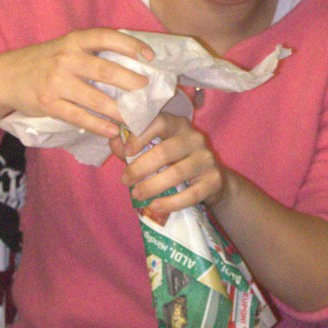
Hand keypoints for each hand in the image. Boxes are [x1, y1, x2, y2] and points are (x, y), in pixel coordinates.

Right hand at [0, 28, 154, 138]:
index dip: (131, 45)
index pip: (106, 37)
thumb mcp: (65, 47)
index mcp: (74, 40)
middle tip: (149, 92)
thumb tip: (133, 65)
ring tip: (136, 118)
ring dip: (119, 111)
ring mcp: (57, 82)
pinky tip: (112, 130)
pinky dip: (98, 125)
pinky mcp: (49, 104)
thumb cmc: (45, 61)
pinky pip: (79, 117)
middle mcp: (66, 58)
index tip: (150, 57)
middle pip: (105, 70)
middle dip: (131, 82)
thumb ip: (92, 52)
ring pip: (95, 99)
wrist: (5, 77)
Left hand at [113, 112, 227, 219]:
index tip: (127, 151)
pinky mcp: (214, 180)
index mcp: (178, 125)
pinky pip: (191, 194)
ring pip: (177, 173)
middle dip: (140, 168)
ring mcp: (206, 159)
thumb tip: (113, 141)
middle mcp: (194, 138)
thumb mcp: (154, 150)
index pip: (160, 121)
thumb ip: (132, 147)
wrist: (210, 181)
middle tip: (125, 180)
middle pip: (165, 151)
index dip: (141, 135)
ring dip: (152, 186)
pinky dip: (170, 202)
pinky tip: (155, 206)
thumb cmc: (175, 161)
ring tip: (136, 195)